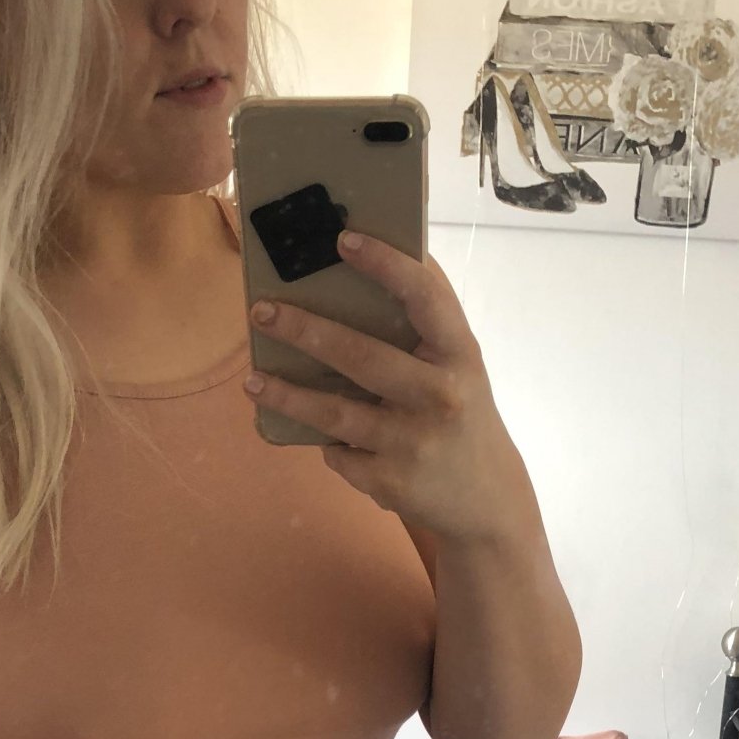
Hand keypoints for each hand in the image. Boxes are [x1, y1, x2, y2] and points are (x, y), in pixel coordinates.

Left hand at [244, 231, 533, 545]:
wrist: (486, 498)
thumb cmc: (460, 412)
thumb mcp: (459, 365)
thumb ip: (426, 323)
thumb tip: (370, 256)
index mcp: (459, 354)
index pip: (425, 298)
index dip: (386, 265)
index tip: (343, 240)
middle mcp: (440, 396)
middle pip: (362, 357)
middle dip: (305, 331)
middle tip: (261, 312)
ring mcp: (414, 443)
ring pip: (335, 414)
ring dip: (286, 396)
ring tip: (252, 380)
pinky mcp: (392, 482)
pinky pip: (340, 455)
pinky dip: (327, 444)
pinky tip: (317, 437)